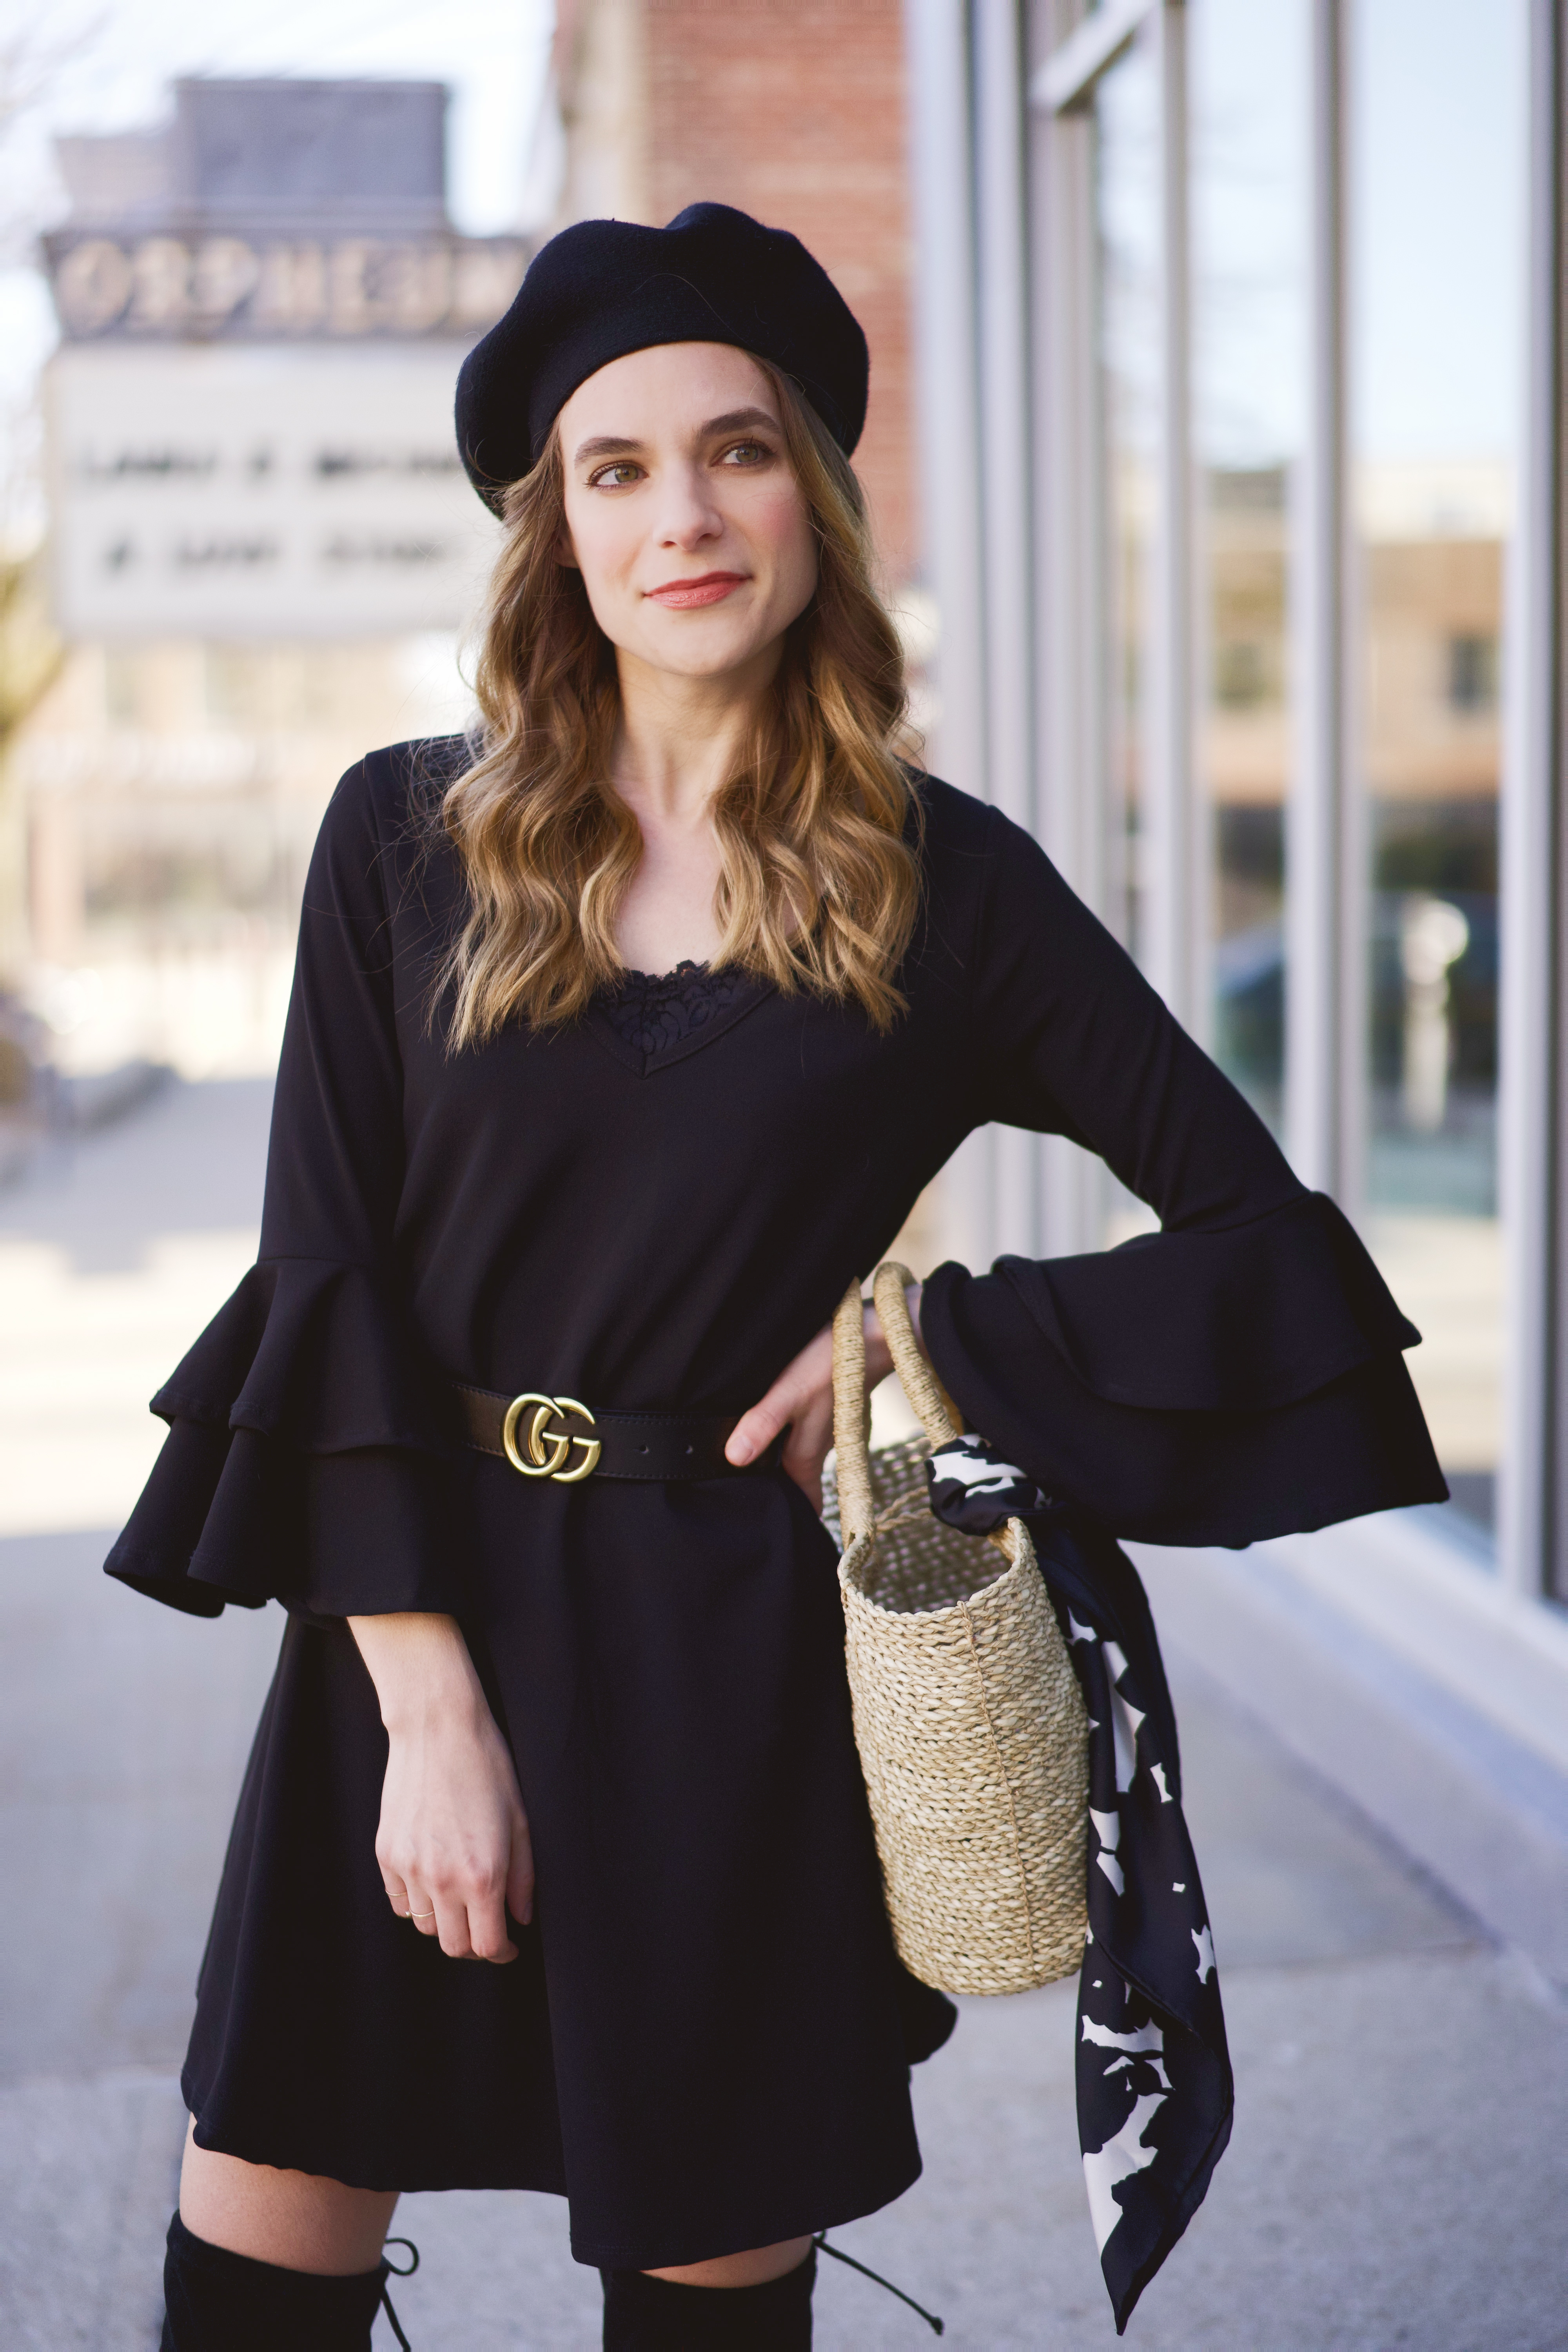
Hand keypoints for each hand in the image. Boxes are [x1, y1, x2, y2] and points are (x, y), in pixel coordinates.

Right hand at [349, 1613, 534, 1962]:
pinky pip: (399, 1900)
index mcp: (482, 1875)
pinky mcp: (386, 1853)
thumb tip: (521, 1918)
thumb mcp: (520, 1822)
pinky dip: (416, 1900)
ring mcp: (409, 1868)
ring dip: (445, 1921)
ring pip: (424, 1925)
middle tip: (487, 1924)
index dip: (502, 1952)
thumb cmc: (487, 1768)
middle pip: (453, 1946)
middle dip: (474, 1943)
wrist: (438, 1728)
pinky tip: (433, 1877)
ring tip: (460, 1894)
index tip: (509, 1944)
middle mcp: (442, 1879)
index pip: (487, 1946)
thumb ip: (523, 1879)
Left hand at [725, 1284, 922, 1509]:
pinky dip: (786, 1445)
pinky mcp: (824, 1410)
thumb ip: (763, 1424)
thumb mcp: (791, 1392)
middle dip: (781, 1500)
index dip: (788, 1521)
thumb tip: (733, 1459)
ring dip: (781, 1470)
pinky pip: (802, 1438)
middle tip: (746, 1512)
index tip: (767, 1535)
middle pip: (797, 1485)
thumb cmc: (832, 1362)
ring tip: (747, 1474)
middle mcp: (817, 1448)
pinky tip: (767, 1434)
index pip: (801, 1504)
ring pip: (799, 1461)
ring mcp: (823, 1430)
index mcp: (806, 1455)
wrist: (876, 1332)